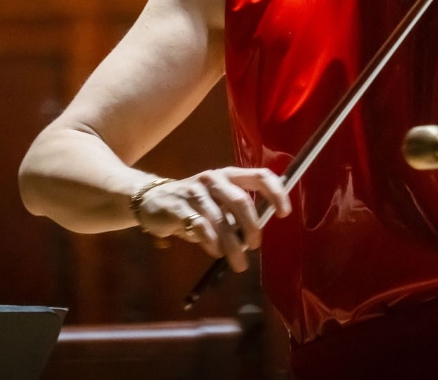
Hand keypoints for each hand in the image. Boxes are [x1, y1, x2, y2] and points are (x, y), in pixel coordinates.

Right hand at [133, 167, 290, 271]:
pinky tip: (215, 251)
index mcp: (229, 175)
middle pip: (241, 201)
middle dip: (251, 227)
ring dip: (232, 245)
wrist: (152, 200)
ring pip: (221, 219)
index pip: (260, 176)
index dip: (276, 192)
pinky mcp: (178, 206)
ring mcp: (195, 191)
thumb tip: (253, 235)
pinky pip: (201, 226)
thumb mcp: (218, 203)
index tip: (284, 213)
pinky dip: (212, 243)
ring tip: (237, 262)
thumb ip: (236, 214)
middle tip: (253, 247)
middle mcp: (214, 178)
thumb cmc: (194, 204)